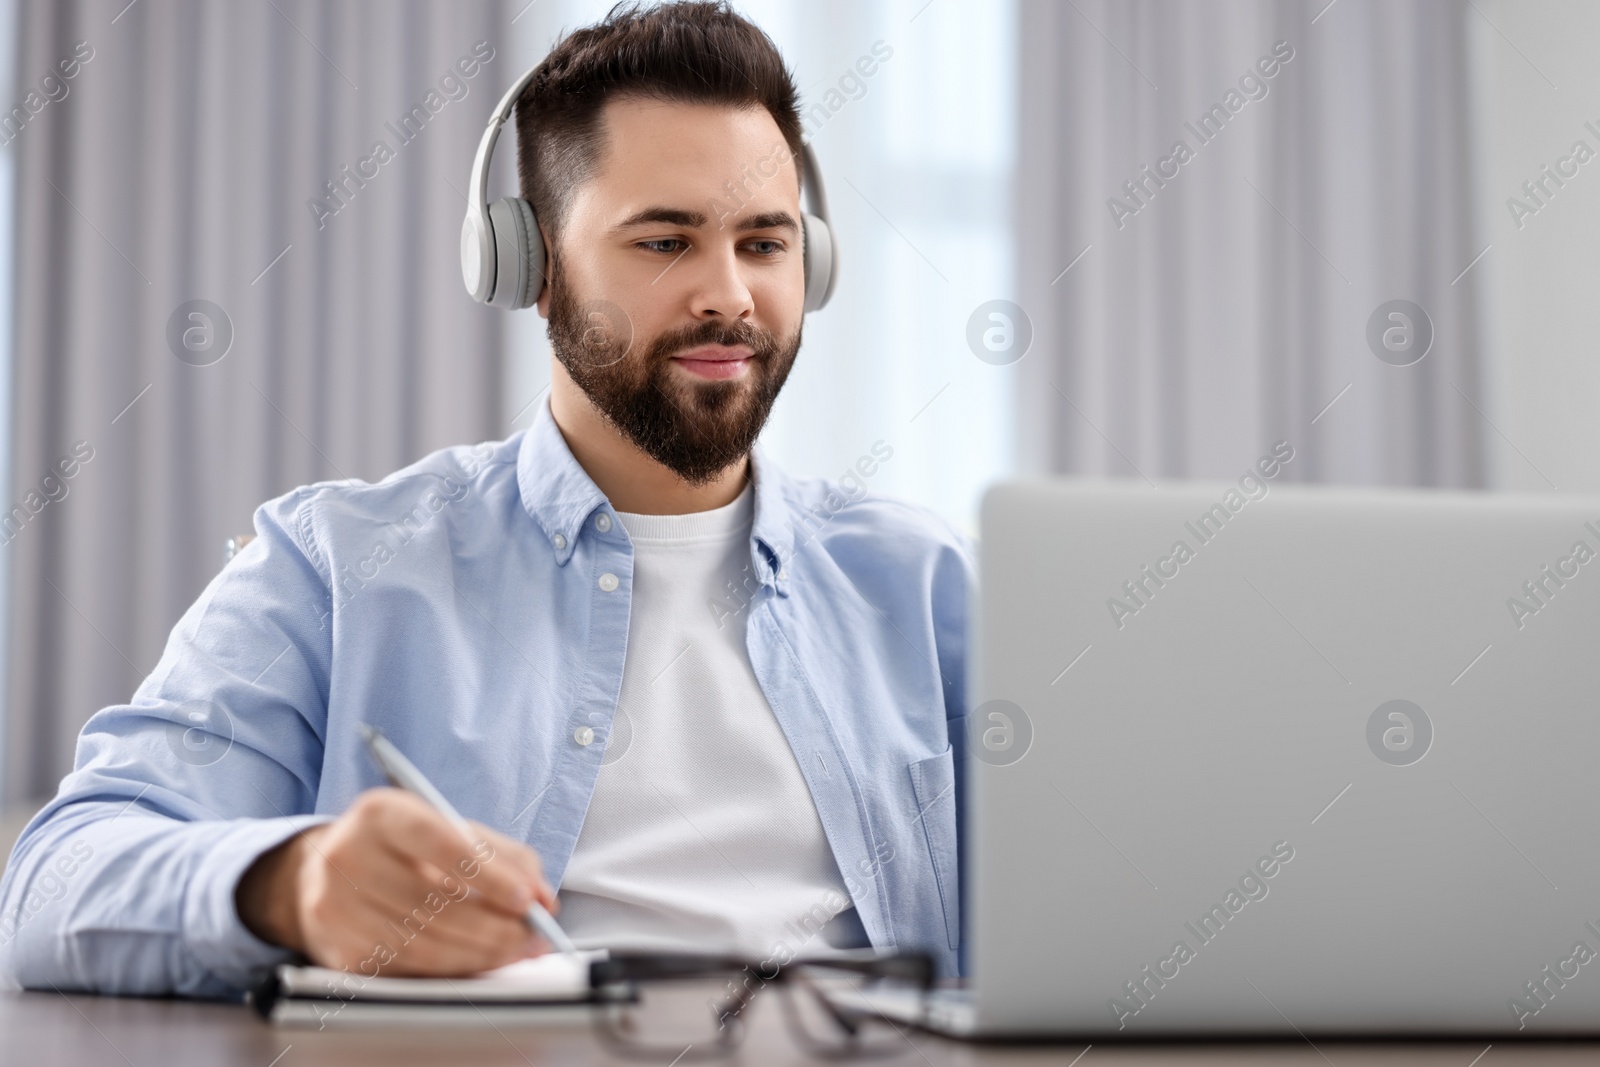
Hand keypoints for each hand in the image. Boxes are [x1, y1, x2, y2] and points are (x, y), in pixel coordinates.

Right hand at [236, 787, 557, 976]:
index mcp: (380, 814)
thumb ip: (501, 855)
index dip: (490, 876)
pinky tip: (481, 960)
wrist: (319, 876)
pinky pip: (411, 970)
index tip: (528, 899)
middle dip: (498, 927)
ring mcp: (338, 910)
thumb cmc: (398, 849)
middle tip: (537, 936)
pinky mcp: (340, 954)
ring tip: (519, 950)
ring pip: (426, 945)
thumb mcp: (445, 828)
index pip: (441, 844)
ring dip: (483, 954)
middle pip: (436, 905)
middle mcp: (348, 858)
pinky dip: (455, 969)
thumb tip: (542, 897)